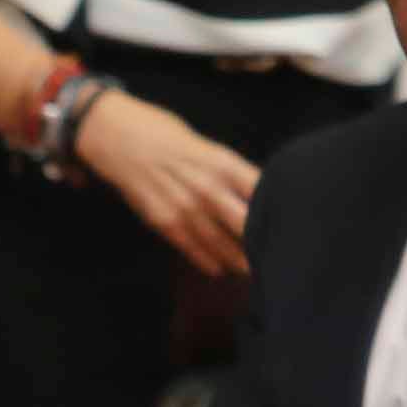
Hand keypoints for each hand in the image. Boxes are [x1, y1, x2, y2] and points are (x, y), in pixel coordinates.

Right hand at [69, 89, 259, 281]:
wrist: (119, 137)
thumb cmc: (165, 136)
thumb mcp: (207, 147)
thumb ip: (230, 173)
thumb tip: (256, 195)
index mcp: (224, 164)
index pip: (261, 194)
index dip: (278, 212)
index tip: (288, 224)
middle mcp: (208, 188)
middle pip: (245, 225)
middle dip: (261, 243)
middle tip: (274, 256)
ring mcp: (185, 208)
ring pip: (221, 243)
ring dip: (238, 260)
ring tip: (251, 270)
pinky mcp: (164, 221)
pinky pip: (192, 248)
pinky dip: (208, 261)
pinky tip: (219, 269)